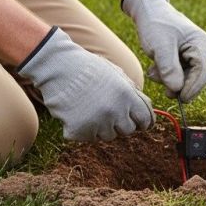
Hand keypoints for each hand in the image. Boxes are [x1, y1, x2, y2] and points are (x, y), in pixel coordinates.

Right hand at [17, 27, 154, 140]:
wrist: (59, 67)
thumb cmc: (90, 69)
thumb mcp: (118, 74)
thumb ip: (133, 93)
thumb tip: (146, 111)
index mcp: (128, 96)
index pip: (146, 120)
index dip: (144, 122)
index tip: (141, 124)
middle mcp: (115, 112)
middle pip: (128, 131)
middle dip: (122, 123)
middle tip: (109, 111)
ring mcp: (97, 123)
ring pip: (108, 136)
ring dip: (103, 126)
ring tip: (91, 108)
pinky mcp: (80, 131)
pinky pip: (89, 138)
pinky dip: (84, 129)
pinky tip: (78, 113)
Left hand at [121, 0, 205, 101]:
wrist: (147, 11)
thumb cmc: (155, 24)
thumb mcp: (160, 46)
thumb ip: (169, 68)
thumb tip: (177, 89)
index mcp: (199, 43)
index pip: (203, 70)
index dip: (193, 87)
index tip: (181, 98)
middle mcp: (200, 48)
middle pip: (198, 76)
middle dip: (182, 86)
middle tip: (167, 92)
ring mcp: (192, 52)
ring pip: (188, 76)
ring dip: (171, 80)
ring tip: (154, 73)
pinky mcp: (182, 56)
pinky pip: (179, 72)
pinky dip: (167, 75)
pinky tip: (155, 70)